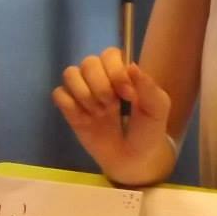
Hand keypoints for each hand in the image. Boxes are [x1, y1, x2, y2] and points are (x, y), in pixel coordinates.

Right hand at [52, 48, 174, 185]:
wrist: (134, 161)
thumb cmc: (147, 132)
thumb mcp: (157, 109)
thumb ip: (148, 87)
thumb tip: (131, 66)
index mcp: (121, 73)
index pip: (109, 54)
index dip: (115, 71)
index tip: (128, 95)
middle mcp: (100, 78)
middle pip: (88, 62)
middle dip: (100, 85)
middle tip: (111, 106)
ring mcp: (84, 93)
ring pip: (70, 73)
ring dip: (84, 94)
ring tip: (98, 112)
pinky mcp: (70, 110)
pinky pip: (59, 94)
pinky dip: (70, 105)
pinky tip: (84, 118)